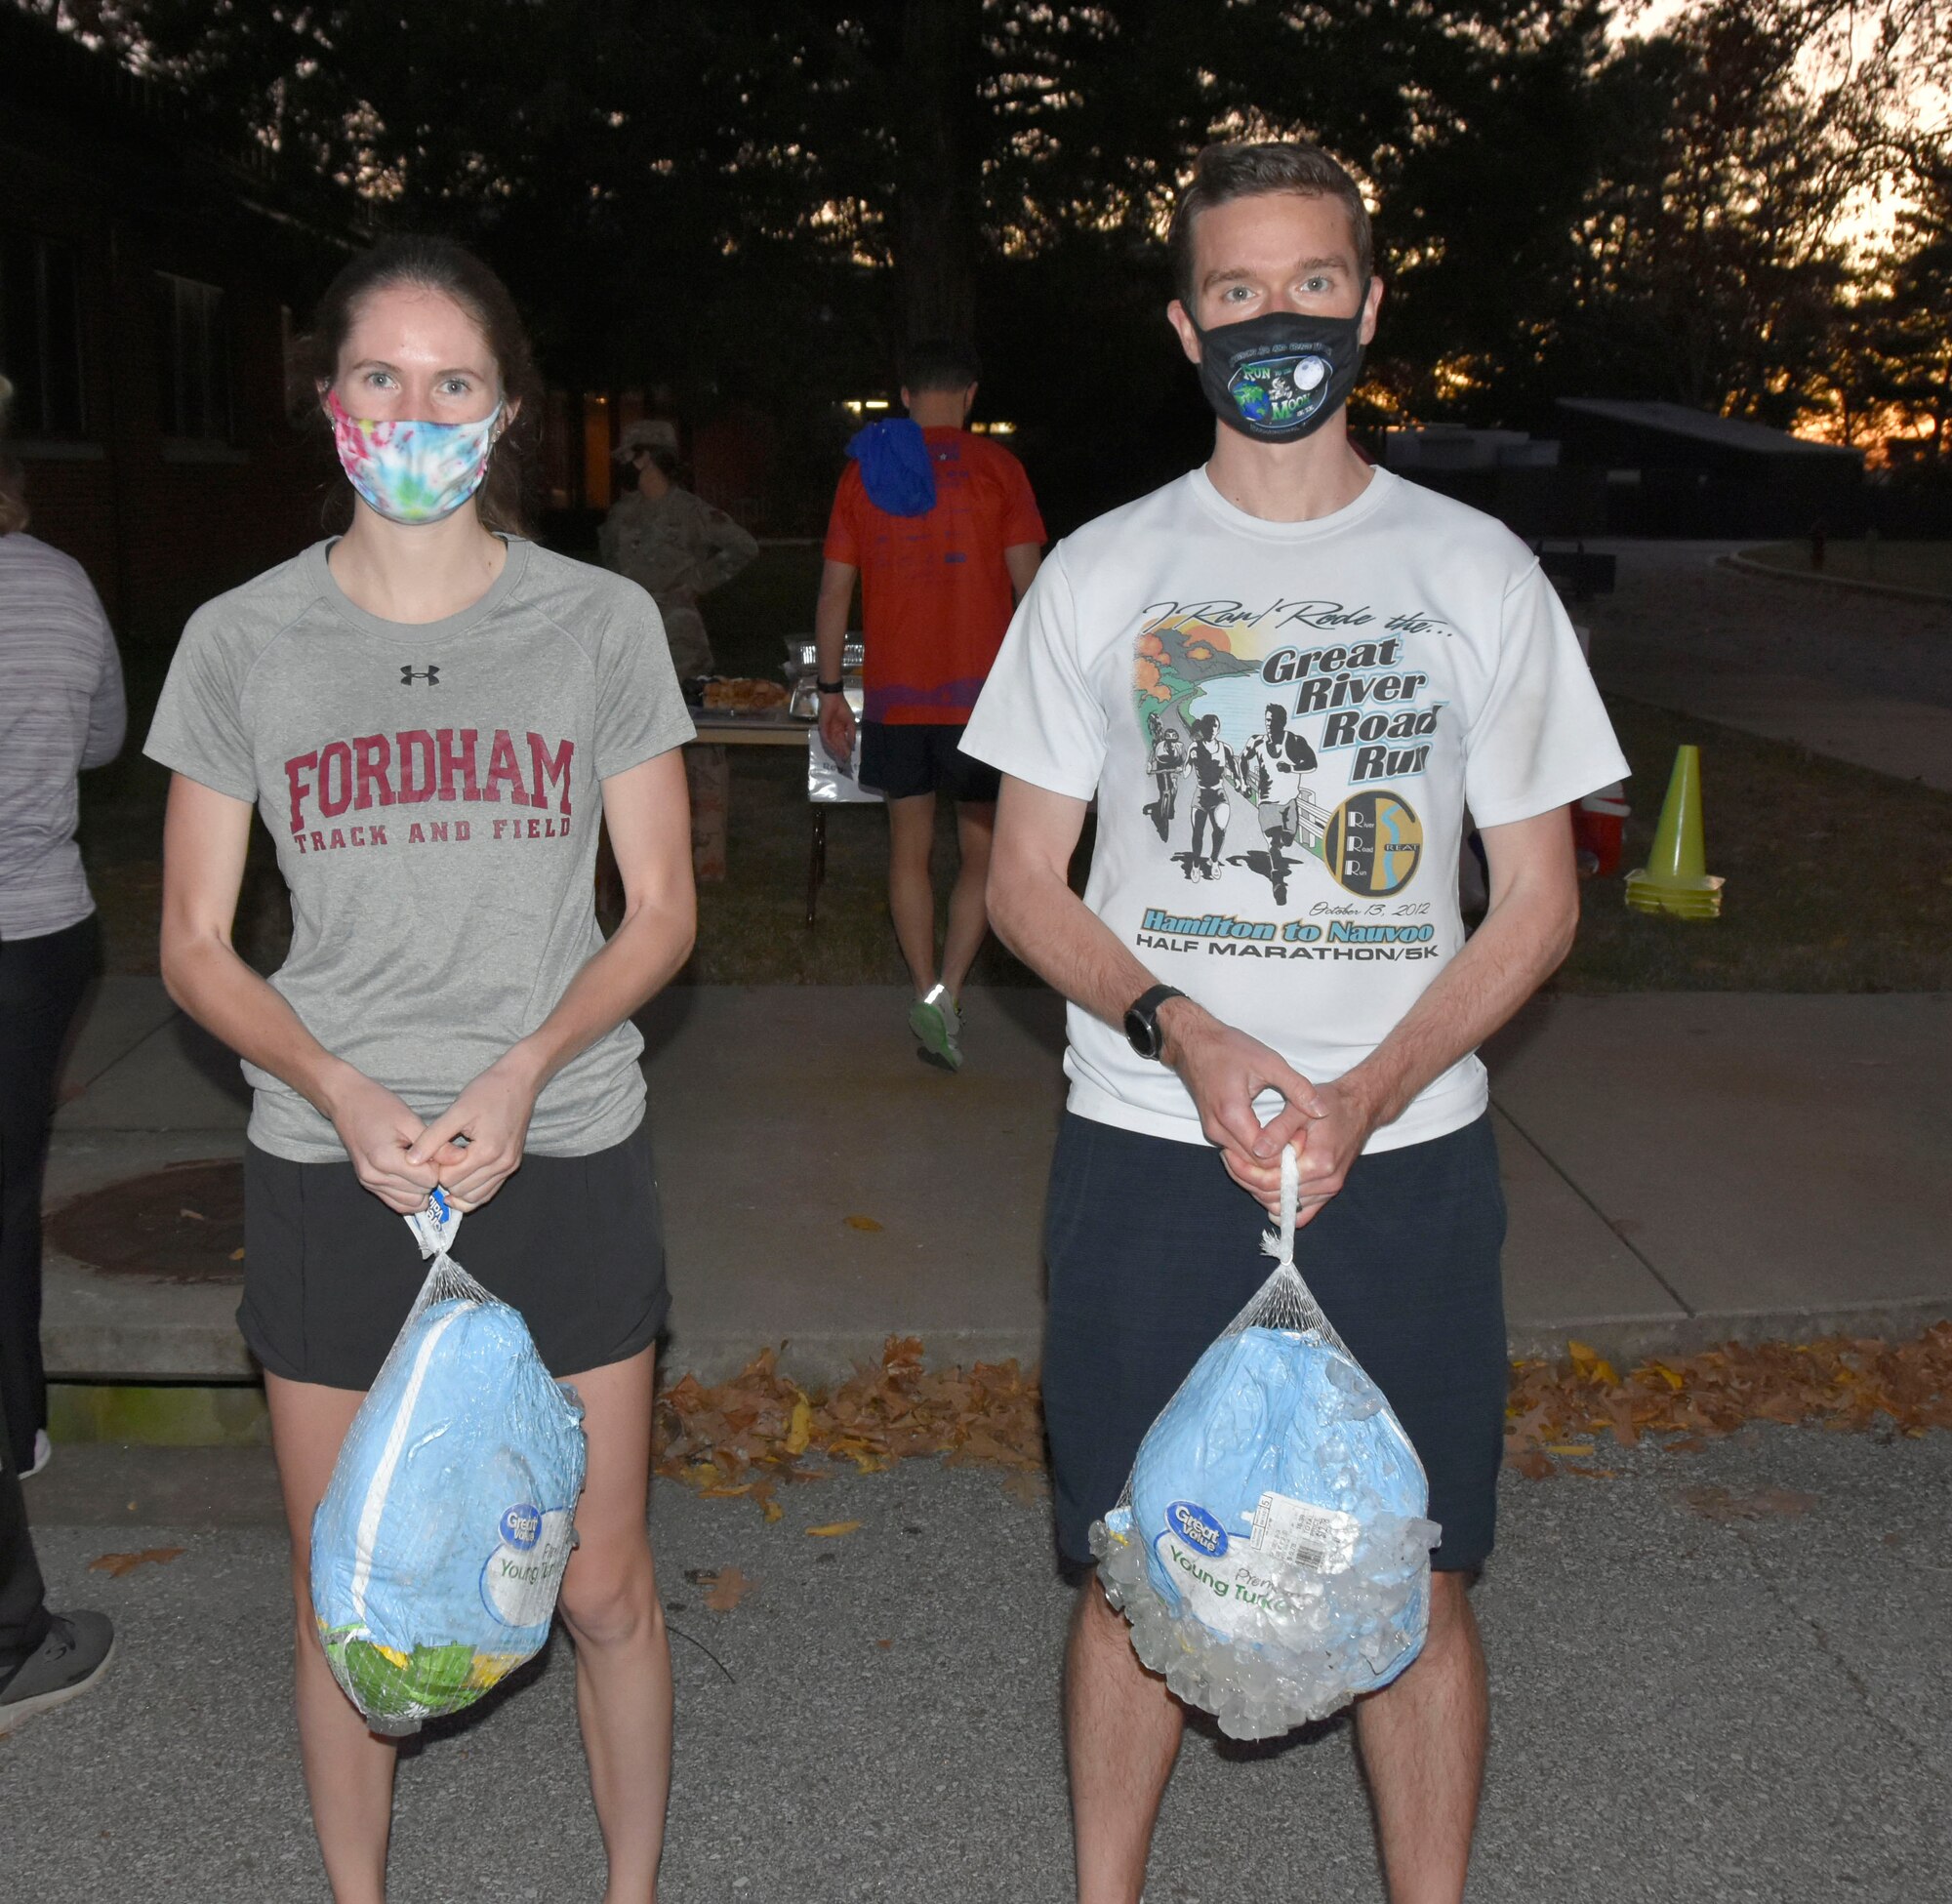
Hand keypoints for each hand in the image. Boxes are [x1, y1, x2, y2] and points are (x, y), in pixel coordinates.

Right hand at [324, 1071, 439, 1213]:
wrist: (347, 1102)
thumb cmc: (378, 1106)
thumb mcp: (411, 1121)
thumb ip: (435, 1145)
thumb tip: (460, 1159)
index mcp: (385, 1160)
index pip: (428, 1180)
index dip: (437, 1166)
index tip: (434, 1150)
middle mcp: (374, 1177)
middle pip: (420, 1194)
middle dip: (430, 1177)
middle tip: (428, 1155)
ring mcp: (369, 1183)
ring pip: (410, 1204)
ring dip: (421, 1188)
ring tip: (420, 1164)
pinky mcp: (368, 1184)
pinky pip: (396, 1203)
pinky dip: (409, 1194)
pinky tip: (412, 1175)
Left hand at [406, 1053, 541, 1210]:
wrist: (519, 1081)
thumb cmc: (488, 1091)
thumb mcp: (456, 1111)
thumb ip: (432, 1138)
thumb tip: (411, 1161)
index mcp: (487, 1151)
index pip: (450, 1179)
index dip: (436, 1168)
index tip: (433, 1152)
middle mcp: (502, 1164)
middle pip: (461, 1191)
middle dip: (446, 1179)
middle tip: (440, 1159)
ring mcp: (509, 1167)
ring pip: (476, 1198)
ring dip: (458, 1187)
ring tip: (449, 1167)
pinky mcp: (512, 1165)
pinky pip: (490, 1191)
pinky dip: (473, 1191)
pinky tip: (460, 1180)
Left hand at [818, 694, 856, 769]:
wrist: (833, 699)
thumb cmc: (842, 708)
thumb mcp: (850, 722)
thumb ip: (851, 734)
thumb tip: (853, 745)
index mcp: (840, 730)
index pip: (843, 742)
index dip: (846, 750)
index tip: (849, 757)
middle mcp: (834, 732)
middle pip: (837, 745)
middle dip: (841, 752)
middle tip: (845, 761)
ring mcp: (828, 731)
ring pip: (832, 743)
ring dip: (836, 750)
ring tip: (840, 757)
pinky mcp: (822, 728)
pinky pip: (825, 738)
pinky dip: (829, 744)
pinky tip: (834, 749)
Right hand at [1160, 999, 1325, 1176]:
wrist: (1194, 1043)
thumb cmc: (1229, 1049)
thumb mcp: (1269, 1062)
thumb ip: (1298, 1088)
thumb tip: (1322, 1111)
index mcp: (1232, 1114)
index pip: (1264, 1156)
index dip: (1287, 1152)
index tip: (1303, 1136)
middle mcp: (1217, 1129)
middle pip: (1254, 1164)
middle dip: (1279, 1158)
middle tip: (1301, 1141)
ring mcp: (1212, 1132)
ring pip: (1244, 1160)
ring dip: (1267, 1156)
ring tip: (1289, 1139)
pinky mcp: (1212, 1130)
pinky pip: (1236, 1151)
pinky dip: (1255, 1150)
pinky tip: (1272, 1137)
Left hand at [1219, 1076, 1380, 1221]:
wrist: (1359, 1107)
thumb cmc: (1330, 1103)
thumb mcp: (1300, 1107)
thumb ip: (1279, 1130)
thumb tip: (1256, 1150)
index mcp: (1319, 1162)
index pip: (1272, 1182)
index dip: (1245, 1171)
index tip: (1229, 1155)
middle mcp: (1327, 1182)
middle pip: (1274, 1198)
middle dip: (1248, 1181)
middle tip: (1230, 1160)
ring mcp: (1330, 1190)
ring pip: (1284, 1208)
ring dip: (1260, 1192)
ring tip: (1245, 1168)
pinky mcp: (1329, 1192)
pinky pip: (1301, 1213)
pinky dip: (1281, 1204)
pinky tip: (1266, 1185)